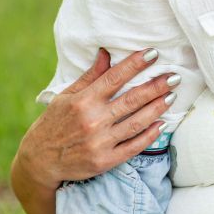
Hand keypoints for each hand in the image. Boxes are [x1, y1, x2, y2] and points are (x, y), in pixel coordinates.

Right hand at [10, 48, 178, 213]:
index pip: (115, 78)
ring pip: (137, 122)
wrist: (39, 161)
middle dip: (156, 86)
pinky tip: (161, 124)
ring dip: (157, 108)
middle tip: (174, 76)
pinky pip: (133, 146)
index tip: (153, 53)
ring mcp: (100, 142)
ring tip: (172, 96)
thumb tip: (107, 52)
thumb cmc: (54, 123)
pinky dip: (149, 135)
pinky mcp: (104, 161)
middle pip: (132, 99)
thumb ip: (90, 76)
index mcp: (83, 100)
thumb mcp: (67, 95)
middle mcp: (93, 120)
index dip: (135, 64)